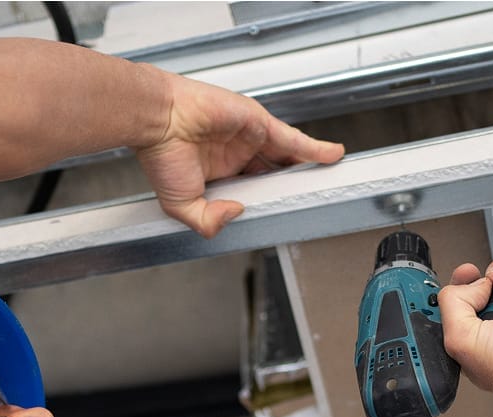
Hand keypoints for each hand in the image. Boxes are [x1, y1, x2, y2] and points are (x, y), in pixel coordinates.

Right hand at [134, 72, 343, 237]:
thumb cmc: (161, 154)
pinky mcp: (259, 124)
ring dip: (308, 169)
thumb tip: (237, 214)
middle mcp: (237, 156)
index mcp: (219, 176)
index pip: (253, 191)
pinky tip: (333, 156)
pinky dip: (315, 148)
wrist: (159, 120)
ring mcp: (250, 139)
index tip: (282, 214)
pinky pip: (294, 139)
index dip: (268, 201)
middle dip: (293, 185)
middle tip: (312, 198)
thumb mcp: (180, 205)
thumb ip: (208, 220)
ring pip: (288, 157)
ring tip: (329, 181)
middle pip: (276, 174)